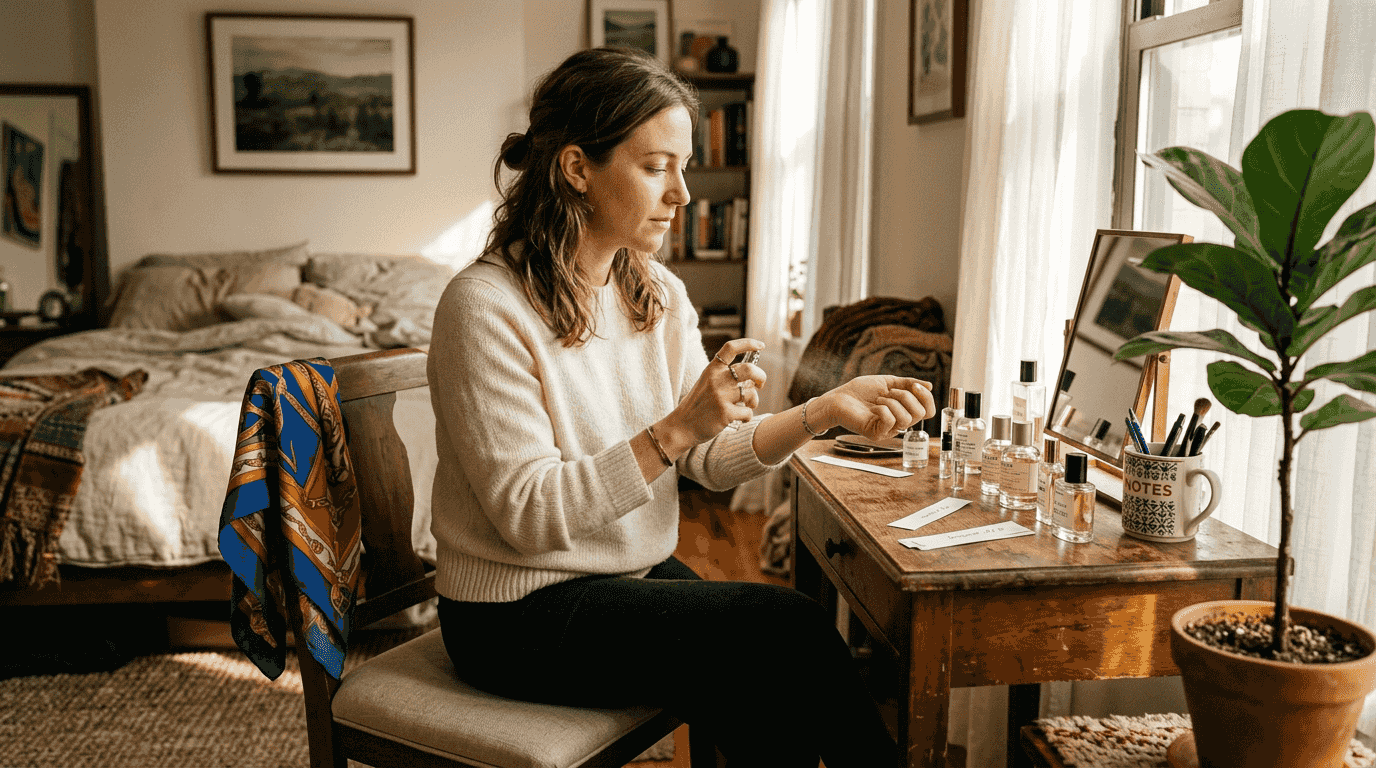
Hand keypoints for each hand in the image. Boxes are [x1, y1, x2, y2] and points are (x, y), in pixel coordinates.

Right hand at [664, 338, 766, 444]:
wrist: (681, 427)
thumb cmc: (696, 406)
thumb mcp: (705, 383)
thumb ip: (723, 378)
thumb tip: (750, 379)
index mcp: (711, 370)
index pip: (731, 348)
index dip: (749, 343)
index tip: (761, 345)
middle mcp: (717, 380)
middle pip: (750, 369)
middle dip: (761, 376)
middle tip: (759, 384)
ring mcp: (721, 396)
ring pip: (751, 392)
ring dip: (754, 401)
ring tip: (748, 405)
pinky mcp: (725, 413)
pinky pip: (748, 412)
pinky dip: (747, 416)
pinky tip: (740, 419)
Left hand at [815, 375, 934, 440]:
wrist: (839, 398)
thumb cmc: (861, 391)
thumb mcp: (888, 382)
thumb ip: (908, 383)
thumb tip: (929, 386)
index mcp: (904, 411)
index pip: (928, 411)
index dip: (926, 397)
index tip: (914, 384)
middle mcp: (899, 423)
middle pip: (920, 414)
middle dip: (906, 396)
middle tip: (889, 392)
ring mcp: (888, 430)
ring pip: (906, 419)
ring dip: (893, 402)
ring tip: (878, 399)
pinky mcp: (877, 434)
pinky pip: (890, 422)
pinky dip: (883, 410)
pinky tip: (873, 408)